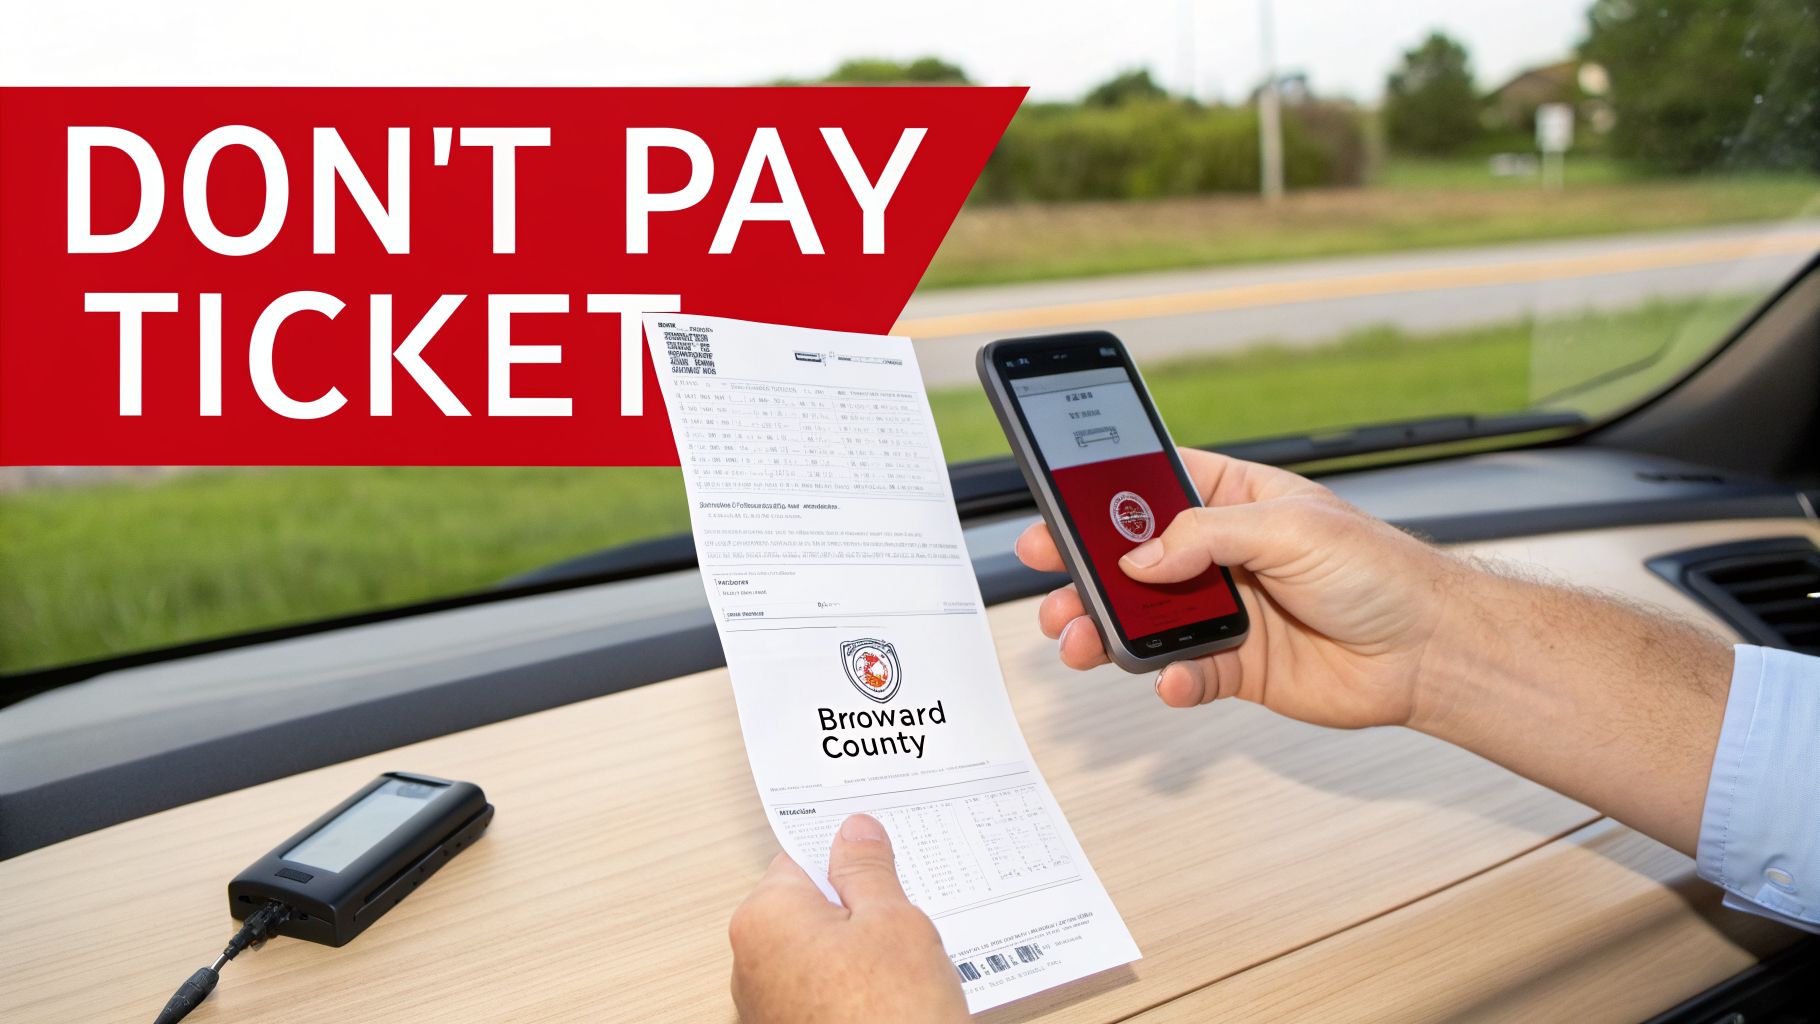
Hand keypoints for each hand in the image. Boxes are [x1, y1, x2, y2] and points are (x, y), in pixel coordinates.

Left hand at [728, 814, 967, 1023]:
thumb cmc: (892, 1017)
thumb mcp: (894, 921)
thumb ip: (868, 870)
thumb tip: (854, 832)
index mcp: (765, 919)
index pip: (801, 860)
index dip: (847, 857)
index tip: (879, 855)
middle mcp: (750, 964)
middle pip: (808, 910)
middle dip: (856, 910)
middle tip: (905, 918)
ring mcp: (766, 1009)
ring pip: (818, 955)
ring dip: (859, 955)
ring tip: (906, 970)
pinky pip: (821, 994)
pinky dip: (854, 991)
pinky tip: (894, 1001)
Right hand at [1015, 449, 1463, 728]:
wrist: (1430, 651)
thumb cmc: (1381, 570)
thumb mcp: (1291, 527)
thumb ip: (1206, 537)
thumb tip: (1141, 559)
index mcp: (1234, 501)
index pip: (1152, 487)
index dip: (1100, 496)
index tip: (1057, 508)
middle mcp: (1222, 556)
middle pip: (1132, 560)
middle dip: (1085, 572)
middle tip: (1051, 581)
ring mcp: (1226, 613)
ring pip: (1145, 621)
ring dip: (1106, 630)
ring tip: (1079, 639)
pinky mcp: (1237, 667)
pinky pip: (1185, 674)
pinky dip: (1170, 681)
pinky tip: (1170, 679)